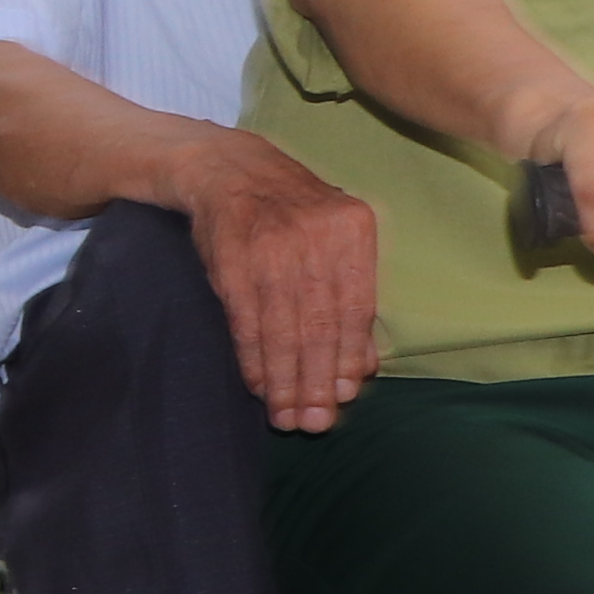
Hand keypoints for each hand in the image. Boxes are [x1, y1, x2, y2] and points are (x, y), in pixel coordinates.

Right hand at [172, 133, 378, 433]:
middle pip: (319, 325)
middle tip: (314, 425)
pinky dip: (254, 359)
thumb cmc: (290, 212)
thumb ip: (351, 296)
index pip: (355, 308)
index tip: (342, 399)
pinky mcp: (232, 261)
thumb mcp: (332, 239)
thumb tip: (365, 367)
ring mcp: (271, 249)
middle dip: (316, 381)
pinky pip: (247, 322)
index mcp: (352, 229)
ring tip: (286, 419)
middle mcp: (315, 237)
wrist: (227, 168)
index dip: (347, 358)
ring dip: (284, 381)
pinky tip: (259, 387)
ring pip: (283, 329)